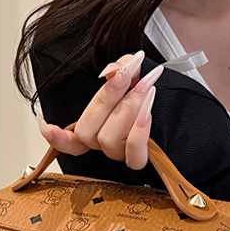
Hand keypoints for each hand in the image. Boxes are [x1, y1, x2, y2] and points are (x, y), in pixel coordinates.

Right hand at [37, 50, 162, 169]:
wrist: (184, 114)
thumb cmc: (151, 92)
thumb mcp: (131, 74)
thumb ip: (118, 69)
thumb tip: (109, 72)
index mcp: (94, 127)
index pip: (69, 139)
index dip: (55, 137)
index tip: (45, 125)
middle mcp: (102, 144)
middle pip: (89, 131)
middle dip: (108, 97)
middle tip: (128, 72)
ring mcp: (119, 155)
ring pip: (109, 140)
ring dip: (128, 108)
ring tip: (147, 84)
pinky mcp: (140, 161)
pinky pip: (134, 155)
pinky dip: (138, 133)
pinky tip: (147, 111)